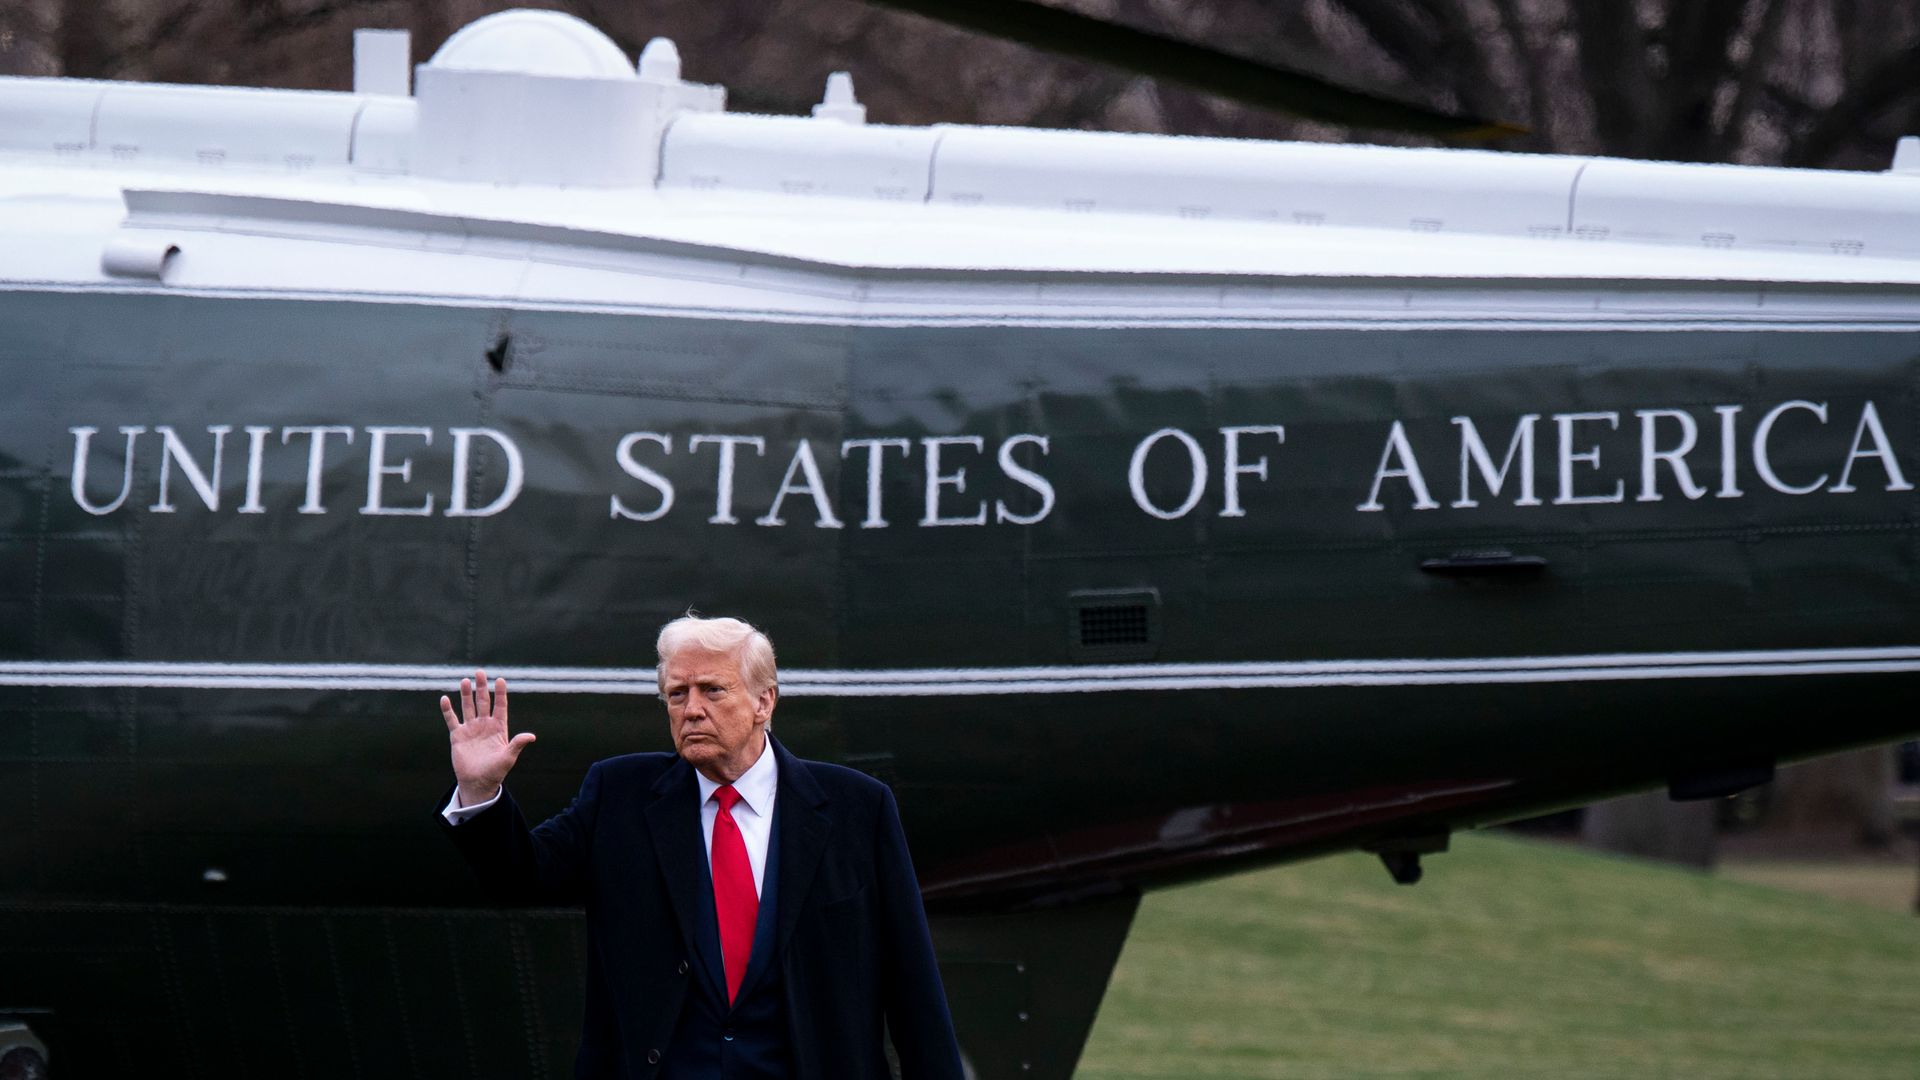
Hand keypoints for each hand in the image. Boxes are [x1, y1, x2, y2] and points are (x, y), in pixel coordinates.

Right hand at [442, 669, 534, 806]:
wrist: (478, 783)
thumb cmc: (496, 771)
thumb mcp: (508, 757)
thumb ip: (517, 744)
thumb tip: (531, 736)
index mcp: (499, 728)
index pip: (500, 706)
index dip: (500, 693)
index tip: (500, 680)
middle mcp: (484, 725)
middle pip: (483, 702)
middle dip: (481, 687)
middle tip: (479, 672)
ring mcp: (471, 729)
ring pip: (468, 707)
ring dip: (466, 694)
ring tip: (465, 680)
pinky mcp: (458, 736)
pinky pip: (452, 720)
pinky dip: (448, 710)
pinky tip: (445, 699)